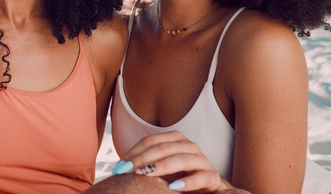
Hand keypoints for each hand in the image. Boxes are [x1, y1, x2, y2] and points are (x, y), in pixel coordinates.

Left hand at [111, 131, 229, 192]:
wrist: (207, 190)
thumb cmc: (179, 178)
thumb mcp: (160, 170)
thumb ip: (144, 166)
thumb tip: (118, 169)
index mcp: (176, 140)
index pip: (151, 141)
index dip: (134, 152)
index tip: (120, 166)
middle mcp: (190, 147)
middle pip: (164, 148)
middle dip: (143, 158)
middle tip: (127, 170)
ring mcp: (203, 161)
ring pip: (183, 159)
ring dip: (163, 166)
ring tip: (146, 174)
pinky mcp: (213, 178)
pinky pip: (202, 177)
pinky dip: (188, 181)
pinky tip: (174, 188)